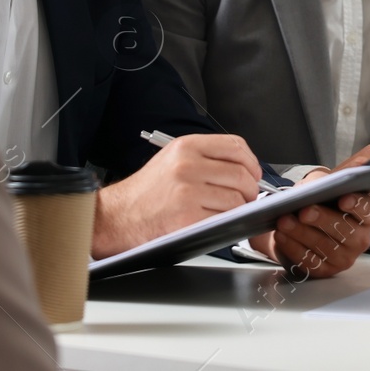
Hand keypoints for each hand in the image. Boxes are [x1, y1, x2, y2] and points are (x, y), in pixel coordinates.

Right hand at [92, 134, 262, 256]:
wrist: (116, 217)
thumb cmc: (145, 192)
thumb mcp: (173, 160)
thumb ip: (206, 158)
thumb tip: (243, 169)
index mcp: (186, 146)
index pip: (236, 146)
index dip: (251, 162)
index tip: (253, 173)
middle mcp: (187, 165)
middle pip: (242, 174)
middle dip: (250, 190)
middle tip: (245, 198)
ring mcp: (188, 191)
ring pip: (237, 199)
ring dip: (240, 209)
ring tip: (229, 212)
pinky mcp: (187, 217)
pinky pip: (224, 219)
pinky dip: (227, 223)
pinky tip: (218, 222)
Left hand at [251, 192, 369, 278]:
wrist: (304, 222)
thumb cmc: (319, 202)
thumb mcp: (322, 185)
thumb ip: (321, 183)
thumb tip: (311, 188)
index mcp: (365, 216)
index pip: (367, 210)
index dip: (356, 205)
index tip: (343, 199)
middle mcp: (359, 239)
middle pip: (345, 230)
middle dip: (322, 219)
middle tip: (304, 211)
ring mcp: (344, 257)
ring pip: (325, 247)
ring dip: (302, 233)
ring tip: (284, 221)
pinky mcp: (326, 270)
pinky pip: (310, 262)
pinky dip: (293, 248)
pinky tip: (281, 236)